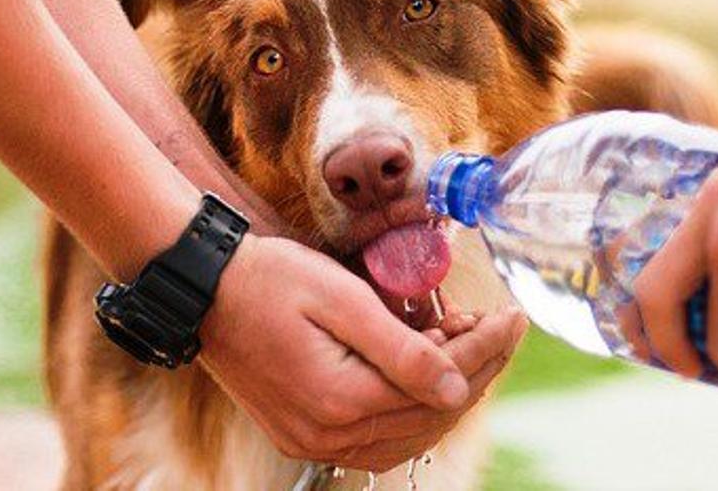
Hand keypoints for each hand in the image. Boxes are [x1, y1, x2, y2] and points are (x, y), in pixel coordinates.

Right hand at [200, 234, 526, 470]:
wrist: (203, 290)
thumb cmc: (269, 279)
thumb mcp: (339, 298)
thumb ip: (401, 349)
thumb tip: (458, 388)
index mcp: (340, 399)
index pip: (439, 384)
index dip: (484, 349)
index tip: (514, 315)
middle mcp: (328, 434)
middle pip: (430, 415)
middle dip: (474, 369)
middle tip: (495, 325)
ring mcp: (314, 440)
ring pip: (409, 433)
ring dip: (445, 392)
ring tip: (463, 342)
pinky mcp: (304, 433)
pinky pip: (377, 437)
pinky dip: (411, 408)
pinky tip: (424, 373)